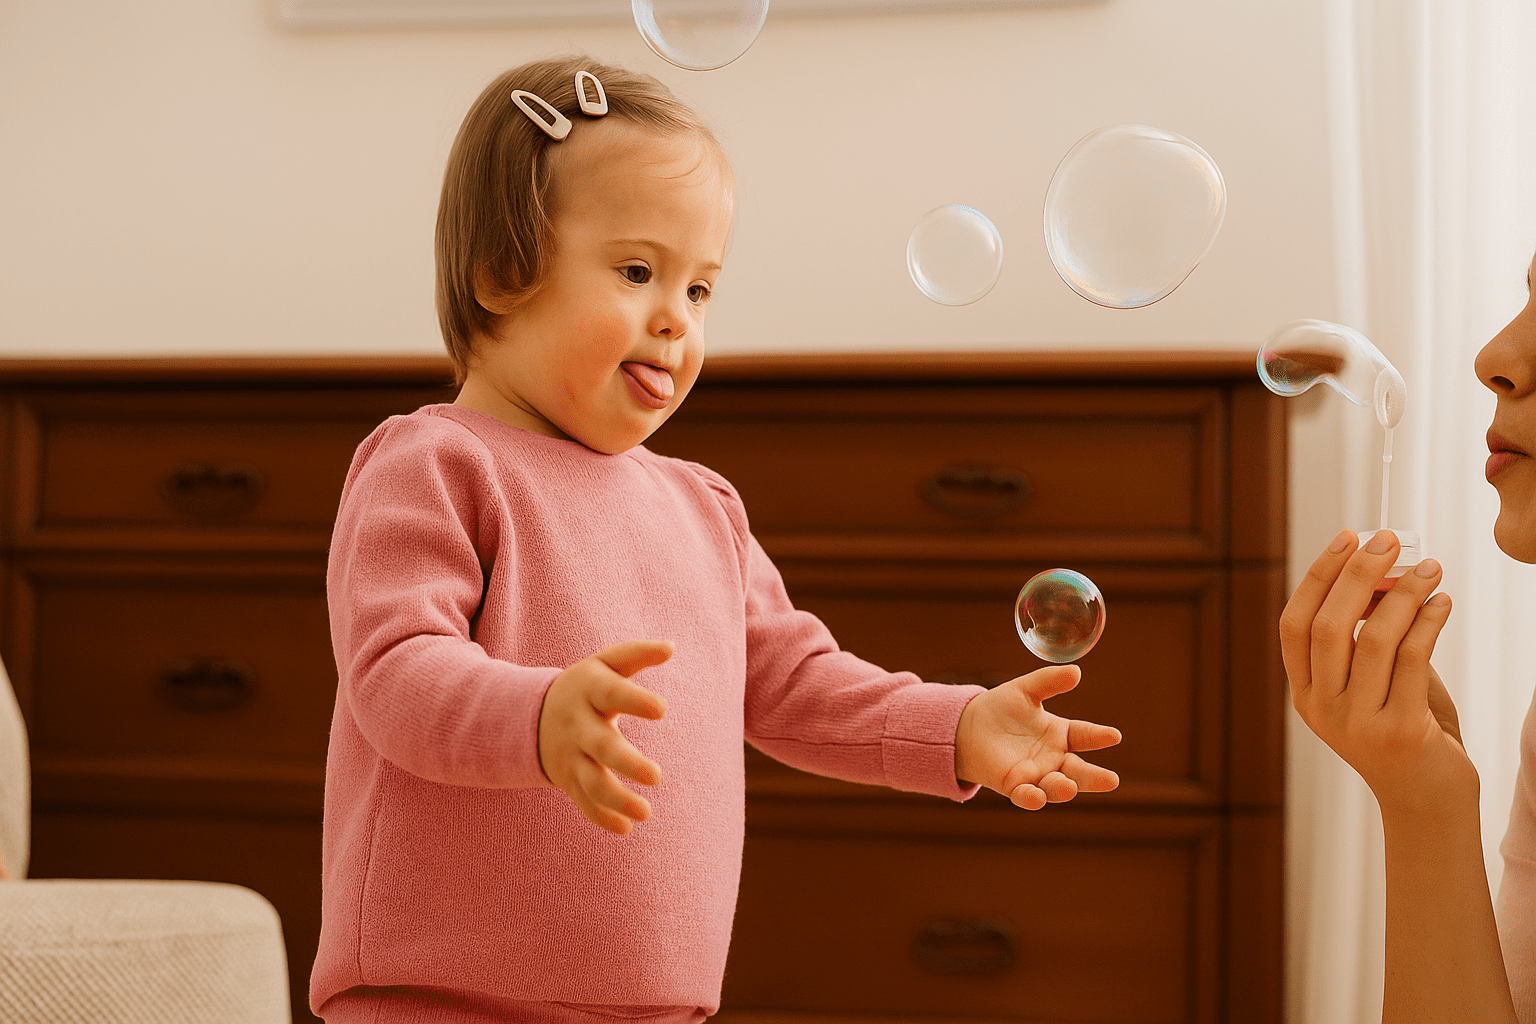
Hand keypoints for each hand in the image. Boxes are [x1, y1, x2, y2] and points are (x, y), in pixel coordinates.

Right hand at [538, 639, 670, 834]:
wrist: (531, 715)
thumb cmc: (587, 686)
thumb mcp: (604, 663)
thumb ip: (636, 654)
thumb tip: (671, 646)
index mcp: (590, 690)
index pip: (612, 693)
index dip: (635, 700)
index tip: (662, 710)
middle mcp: (579, 724)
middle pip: (601, 746)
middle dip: (627, 763)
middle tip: (657, 777)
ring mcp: (571, 755)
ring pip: (591, 781)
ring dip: (617, 799)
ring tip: (645, 813)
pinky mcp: (569, 779)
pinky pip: (583, 801)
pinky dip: (601, 816)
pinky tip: (626, 828)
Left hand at [953, 665, 1121, 809]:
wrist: (969, 725)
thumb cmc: (1002, 707)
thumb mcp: (1026, 690)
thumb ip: (1049, 682)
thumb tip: (1075, 672)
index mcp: (1061, 734)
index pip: (1086, 736)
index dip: (1099, 736)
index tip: (1113, 735)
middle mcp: (1053, 758)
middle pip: (1078, 771)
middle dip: (1094, 777)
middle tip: (1111, 780)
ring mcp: (1036, 775)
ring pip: (1055, 787)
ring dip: (1063, 789)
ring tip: (1069, 787)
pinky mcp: (1013, 786)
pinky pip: (1025, 796)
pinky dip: (1032, 798)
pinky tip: (1036, 797)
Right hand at [1280, 529, 1473, 818]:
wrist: (1428, 802)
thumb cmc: (1404, 731)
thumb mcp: (1375, 682)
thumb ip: (1371, 635)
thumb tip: (1383, 572)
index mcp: (1304, 693)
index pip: (1294, 623)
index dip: (1318, 577)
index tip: (1347, 539)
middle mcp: (1320, 709)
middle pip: (1329, 625)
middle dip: (1358, 574)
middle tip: (1388, 541)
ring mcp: (1356, 724)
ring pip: (1373, 639)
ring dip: (1403, 594)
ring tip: (1429, 568)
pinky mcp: (1400, 732)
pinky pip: (1413, 660)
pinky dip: (1429, 621)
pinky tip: (1442, 602)